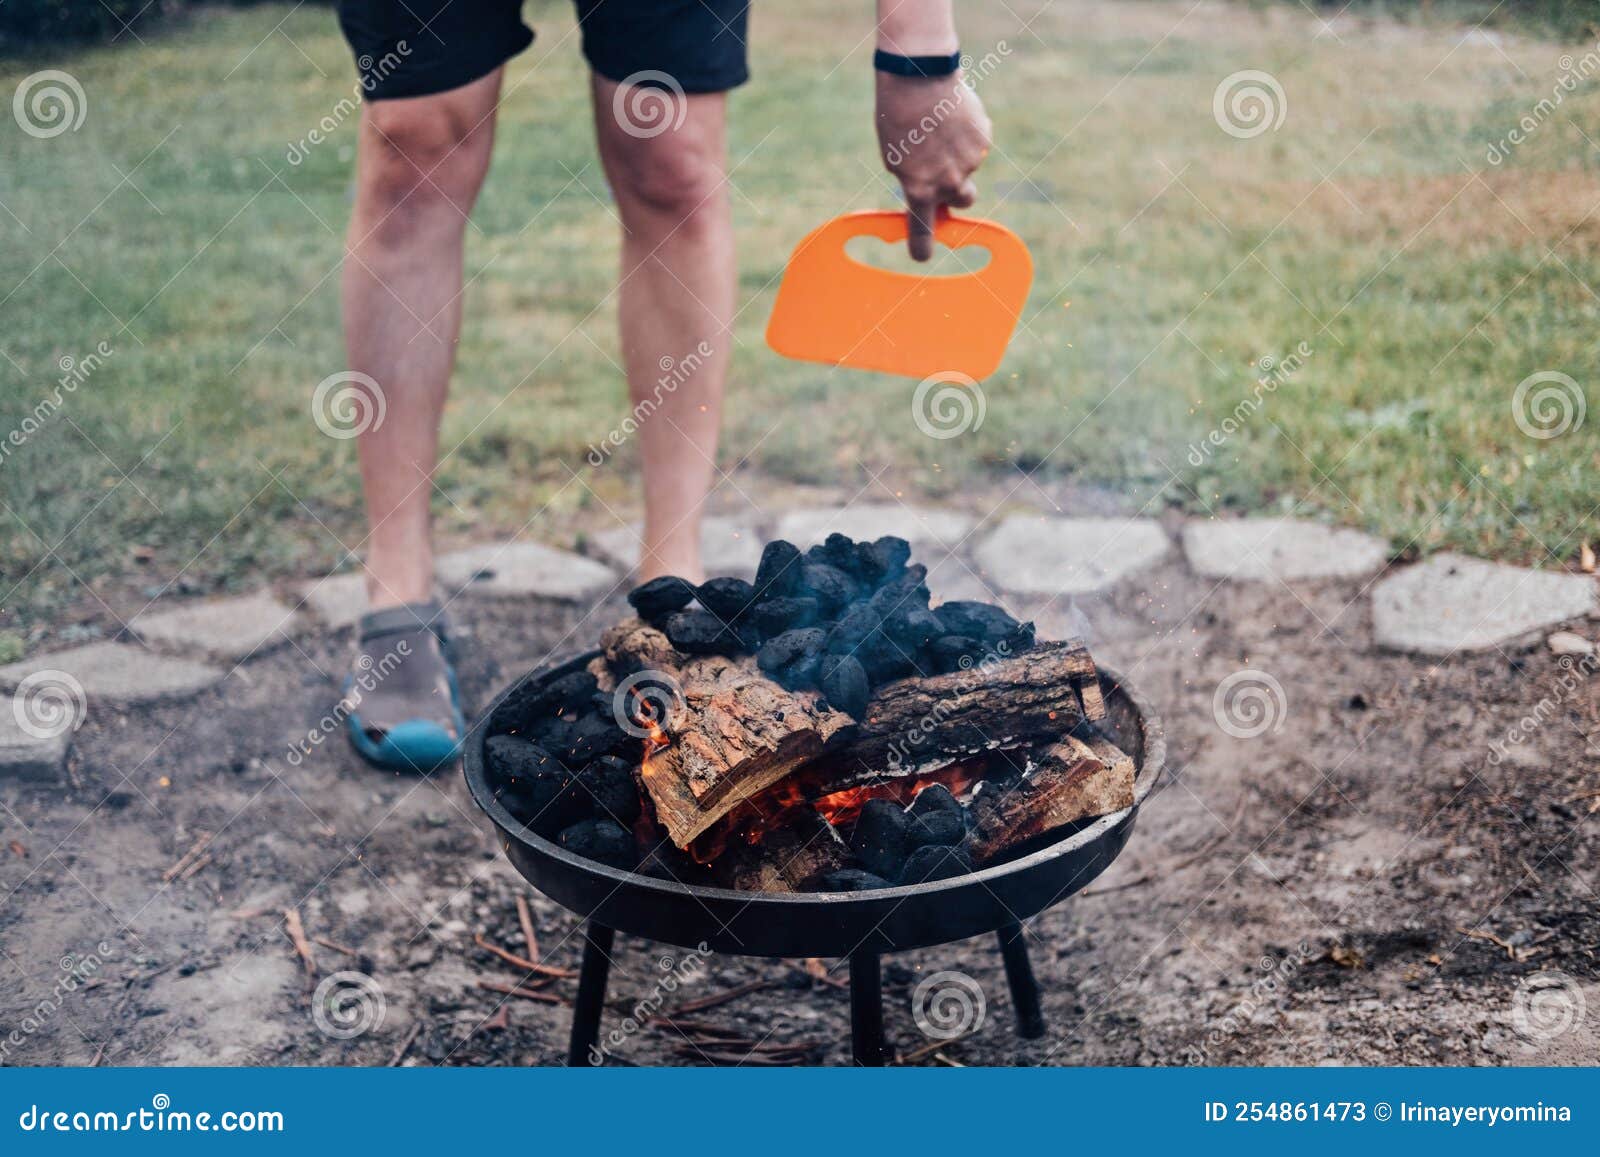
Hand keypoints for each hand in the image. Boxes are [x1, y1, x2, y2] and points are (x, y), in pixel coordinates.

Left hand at [875, 70, 991, 260]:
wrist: (919, 78)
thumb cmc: (897, 117)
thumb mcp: (894, 157)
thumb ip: (912, 180)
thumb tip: (928, 195)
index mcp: (919, 190)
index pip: (922, 230)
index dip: (921, 246)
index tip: (921, 256)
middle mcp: (948, 182)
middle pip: (964, 201)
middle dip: (958, 192)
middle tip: (946, 170)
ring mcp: (969, 162)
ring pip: (970, 168)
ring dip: (960, 156)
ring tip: (941, 128)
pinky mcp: (982, 140)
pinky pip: (976, 144)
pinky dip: (967, 133)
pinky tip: (952, 114)